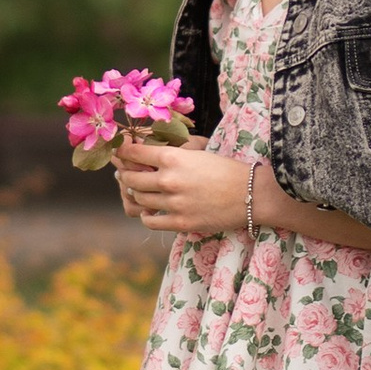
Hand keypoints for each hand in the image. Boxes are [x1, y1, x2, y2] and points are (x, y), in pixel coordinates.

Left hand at [114, 135, 252, 237]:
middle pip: (130, 178)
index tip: (119, 152)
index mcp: (173, 157)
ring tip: (137, 189)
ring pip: (139, 198)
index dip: (122, 152)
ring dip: (135, 193)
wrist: (251, 193)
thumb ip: (174, 150)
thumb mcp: (199, 151)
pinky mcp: (180, 223)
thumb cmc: (227, 168)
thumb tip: (150, 146)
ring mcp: (174, 203)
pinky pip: (150, 221)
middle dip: (124, 174)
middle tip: (123, 173)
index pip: (134, 153)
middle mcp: (169, 179)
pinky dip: (146, 214)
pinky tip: (150, 210)